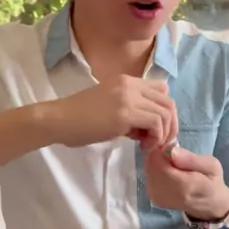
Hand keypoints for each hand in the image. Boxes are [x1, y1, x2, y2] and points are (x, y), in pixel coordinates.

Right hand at [51, 76, 177, 149]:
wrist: (58, 120)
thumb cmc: (78, 120)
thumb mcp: (110, 110)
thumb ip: (130, 114)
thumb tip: (147, 129)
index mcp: (126, 81)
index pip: (161, 89)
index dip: (164, 111)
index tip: (155, 130)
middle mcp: (130, 84)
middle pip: (168, 101)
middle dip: (170, 125)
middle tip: (159, 143)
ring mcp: (128, 97)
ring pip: (166, 112)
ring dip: (163, 133)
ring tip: (148, 146)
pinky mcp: (125, 113)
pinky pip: (156, 123)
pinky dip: (156, 138)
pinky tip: (142, 147)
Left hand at [144, 145, 228, 219]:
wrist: (209, 204)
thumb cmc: (211, 181)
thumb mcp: (212, 165)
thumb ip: (192, 159)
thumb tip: (172, 151)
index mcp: (183, 185)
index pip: (158, 162)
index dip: (162, 149)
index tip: (173, 145)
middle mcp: (165, 194)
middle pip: (150, 165)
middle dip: (158, 155)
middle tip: (174, 153)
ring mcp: (157, 197)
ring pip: (148, 169)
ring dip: (156, 162)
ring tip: (172, 162)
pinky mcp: (153, 198)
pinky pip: (148, 176)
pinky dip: (155, 170)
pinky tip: (167, 170)